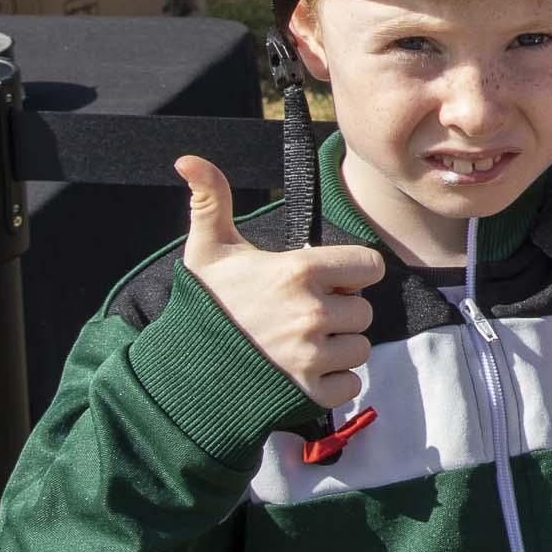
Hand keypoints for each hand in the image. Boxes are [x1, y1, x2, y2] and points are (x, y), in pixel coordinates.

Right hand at [175, 156, 382, 409]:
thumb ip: (211, 200)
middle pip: (364, 311)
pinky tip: (301, 372)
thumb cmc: (203, 306)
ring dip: (338, 349)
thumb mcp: (208, 250)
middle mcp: (311, 313)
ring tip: (300, 344)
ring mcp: (311, 355)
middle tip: (303, 316)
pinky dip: (333, 383)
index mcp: (298, 271)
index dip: (351, 273)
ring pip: (359, 348)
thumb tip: (187, 159)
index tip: (326, 280)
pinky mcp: (309, 393)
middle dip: (341, 313)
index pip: (370, 266)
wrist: (181, 372)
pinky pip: (351, 386)